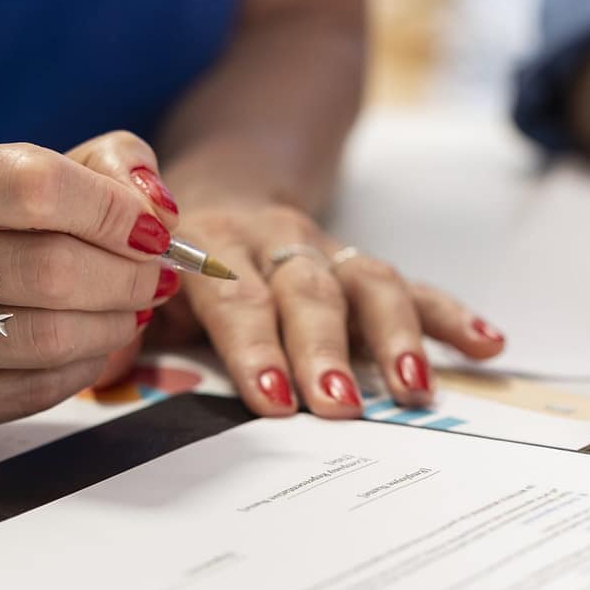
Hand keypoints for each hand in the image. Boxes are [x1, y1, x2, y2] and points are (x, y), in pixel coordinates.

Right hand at [0, 133, 179, 448]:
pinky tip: (89, 348)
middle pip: (53, 267)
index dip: (115, 209)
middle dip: (129, 274)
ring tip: (129, 312)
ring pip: (48, 336)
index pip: (37, 184)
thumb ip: (88, 168)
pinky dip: (81, 368)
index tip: (155, 229)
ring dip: (114, 325)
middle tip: (156, 278)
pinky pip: (30, 391)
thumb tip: (159, 205)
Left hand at [85, 190, 507, 418]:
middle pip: (307, 291)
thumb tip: (101, 369)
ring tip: (416, 390)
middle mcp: (273, 242)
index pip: (234, 298)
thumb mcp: (133, 286)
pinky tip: (488, 346)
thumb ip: (121, 328)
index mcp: (208, 245)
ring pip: (370, 281)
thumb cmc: (167, 260)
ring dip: (396, 336)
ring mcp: (325, 250)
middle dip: (326, 349)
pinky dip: (451, 313)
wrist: (216, 183)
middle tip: (341, 406)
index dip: (255, 349)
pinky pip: (413, 284)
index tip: (274, 400)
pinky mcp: (362, 264)